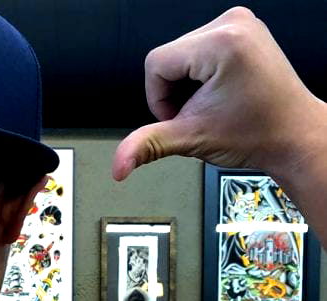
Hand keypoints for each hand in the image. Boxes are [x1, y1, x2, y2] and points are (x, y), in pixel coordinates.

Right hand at [112, 7, 321, 182]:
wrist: (293, 134)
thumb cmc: (257, 134)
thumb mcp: (193, 139)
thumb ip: (149, 145)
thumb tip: (118, 165)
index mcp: (221, 42)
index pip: (156, 63)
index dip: (159, 99)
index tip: (184, 117)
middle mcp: (232, 23)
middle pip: (168, 57)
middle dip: (175, 92)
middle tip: (201, 114)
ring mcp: (239, 23)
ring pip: (181, 54)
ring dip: (186, 85)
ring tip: (212, 104)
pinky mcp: (242, 30)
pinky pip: (200, 49)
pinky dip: (200, 75)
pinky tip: (218, 92)